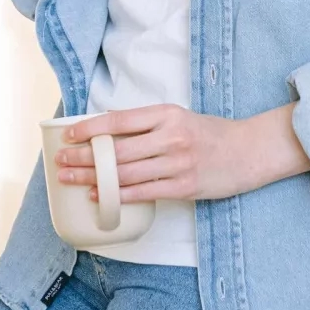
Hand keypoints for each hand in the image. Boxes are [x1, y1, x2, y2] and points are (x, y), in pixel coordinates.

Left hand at [54, 104, 258, 202]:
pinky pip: (143, 193)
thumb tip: (108, 127)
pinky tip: (99, 196)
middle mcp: (171, 136)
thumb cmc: (210, 134)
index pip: (120, 119)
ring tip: (71, 180)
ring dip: (94, 177)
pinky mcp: (184, 187)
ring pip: (126, 173)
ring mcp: (178, 163)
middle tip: (61, 161)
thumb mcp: (179, 117)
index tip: (70, 134)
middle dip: (84, 156)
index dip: (91, 128)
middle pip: (117, 149)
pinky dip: (117, 195)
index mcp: (167, 114)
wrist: (249, 151)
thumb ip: (148, 123)